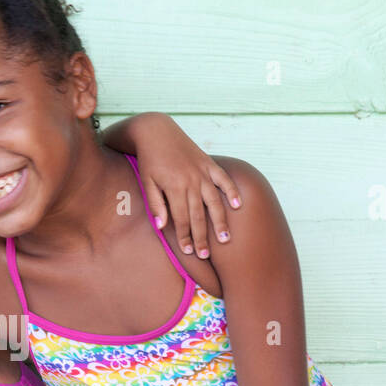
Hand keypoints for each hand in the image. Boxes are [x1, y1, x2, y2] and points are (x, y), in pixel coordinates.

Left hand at [120, 113, 242, 256]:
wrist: (157, 131)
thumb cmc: (149, 160)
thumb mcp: (146, 182)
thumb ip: (155, 204)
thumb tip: (162, 227)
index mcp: (174, 188)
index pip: (181, 219)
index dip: (185, 236)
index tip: (188, 251)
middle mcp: (191, 181)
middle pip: (198, 215)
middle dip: (202, 237)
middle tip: (205, 254)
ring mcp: (202, 172)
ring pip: (214, 201)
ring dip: (220, 221)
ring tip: (225, 238)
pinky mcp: (209, 163)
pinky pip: (223, 179)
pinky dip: (232, 191)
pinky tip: (238, 205)